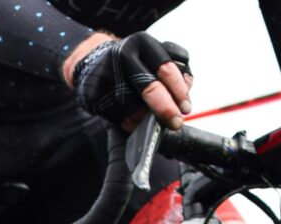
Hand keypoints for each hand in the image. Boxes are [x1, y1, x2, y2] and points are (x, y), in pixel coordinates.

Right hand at [68, 32, 192, 131]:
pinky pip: (117, 117)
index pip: (166, 69)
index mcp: (142, 43)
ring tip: (150, 121)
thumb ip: (176, 71)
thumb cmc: (134, 63)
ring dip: (145, 119)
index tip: (186, 108)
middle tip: (176, 123)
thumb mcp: (155, 57)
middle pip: (149, 87)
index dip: (179, 91)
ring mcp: (107, 75)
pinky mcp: (93, 94)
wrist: (93, 64)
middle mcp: (123, 55)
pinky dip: (129, 124)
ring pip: (133, 107)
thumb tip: (186, 91)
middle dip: (165, 109)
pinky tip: (133, 121)